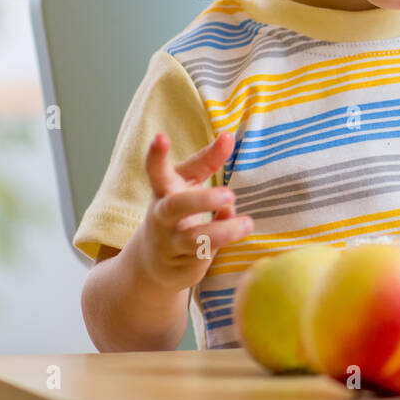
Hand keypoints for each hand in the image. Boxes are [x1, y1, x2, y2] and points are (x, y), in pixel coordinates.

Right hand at [126, 131, 249, 293]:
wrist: (152, 262)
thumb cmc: (178, 211)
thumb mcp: (188, 183)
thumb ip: (207, 162)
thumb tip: (229, 143)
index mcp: (163, 189)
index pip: (157, 170)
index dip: (157, 154)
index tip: (161, 137)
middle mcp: (162, 214)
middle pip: (176, 206)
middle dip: (202, 200)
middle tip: (229, 194)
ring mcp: (171, 240)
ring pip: (194, 237)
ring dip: (223, 230)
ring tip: (248, 223)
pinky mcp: (184, 261)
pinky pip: (206, 251)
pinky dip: (223, 239)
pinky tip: (238, 228)